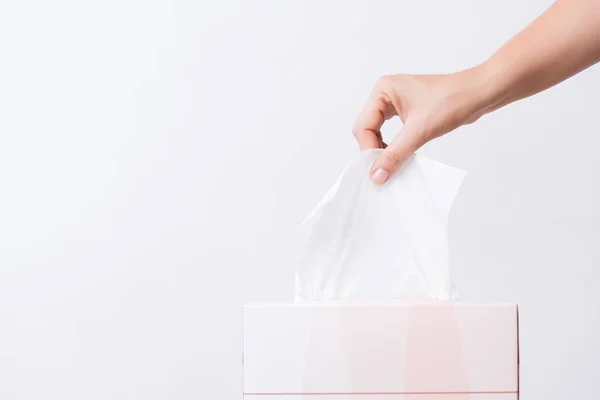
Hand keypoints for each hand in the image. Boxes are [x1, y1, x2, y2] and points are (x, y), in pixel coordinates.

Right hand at [353, 71, 485, 183]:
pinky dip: (394, 147)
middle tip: (383, 170)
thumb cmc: (452, 101)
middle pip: (367, 129)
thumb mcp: (419, 131)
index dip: (369, 149)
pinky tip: (402, 157)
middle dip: (374, 150)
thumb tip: (376, 176)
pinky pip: (392, 133)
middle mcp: (386, 94)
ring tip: (393, 165)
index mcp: (383, 90)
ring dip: (384, 150)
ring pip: (378, 132)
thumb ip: (395, 155)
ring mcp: (396, 103)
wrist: (480, 93)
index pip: (363, 126)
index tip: (378, 170)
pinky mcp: (408, 112)